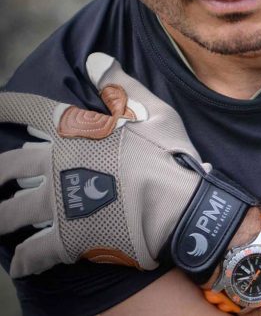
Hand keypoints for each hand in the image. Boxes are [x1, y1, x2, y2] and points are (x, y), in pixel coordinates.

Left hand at [0, 53, 248, 277]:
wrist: (182, 207)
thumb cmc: (171, 155)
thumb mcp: (153, 112)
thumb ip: (119, 86)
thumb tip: (94, 58)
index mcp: (75, 130)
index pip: (28, 110)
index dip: (5, 107)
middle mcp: (57, 163)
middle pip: (8, 166)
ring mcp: (58, 202)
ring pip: (9, 213)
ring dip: (1, 219)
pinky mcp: (66, 238)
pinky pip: (32, 252)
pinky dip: (25, 259)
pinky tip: (22, 263)